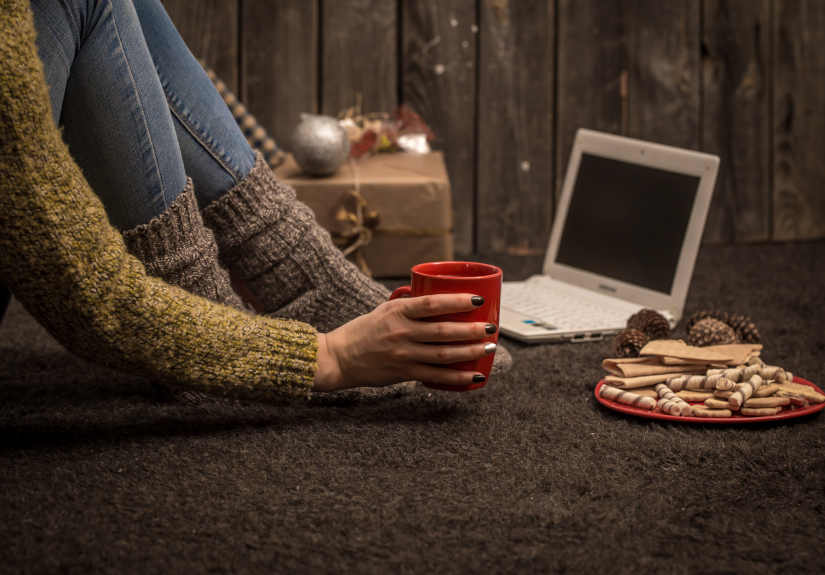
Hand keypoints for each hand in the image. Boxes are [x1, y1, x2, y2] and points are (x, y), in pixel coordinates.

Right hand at [312, 293, 495, 391]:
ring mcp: (403, 355)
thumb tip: (440, 301)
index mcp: (398, 312)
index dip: (458, 301)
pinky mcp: (404, 373)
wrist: (339, 358)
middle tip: (492, 327)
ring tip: (489, 347)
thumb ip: (410, 307)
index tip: (478, 300)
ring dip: (470, 351)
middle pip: (444, 331)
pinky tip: (475, 376)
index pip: (433, 304)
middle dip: (472, 329)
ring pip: (444, 354)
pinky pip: (436, 377)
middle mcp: (401, 333)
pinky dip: (458, 377)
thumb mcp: (385, 310)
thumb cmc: (363, 330)